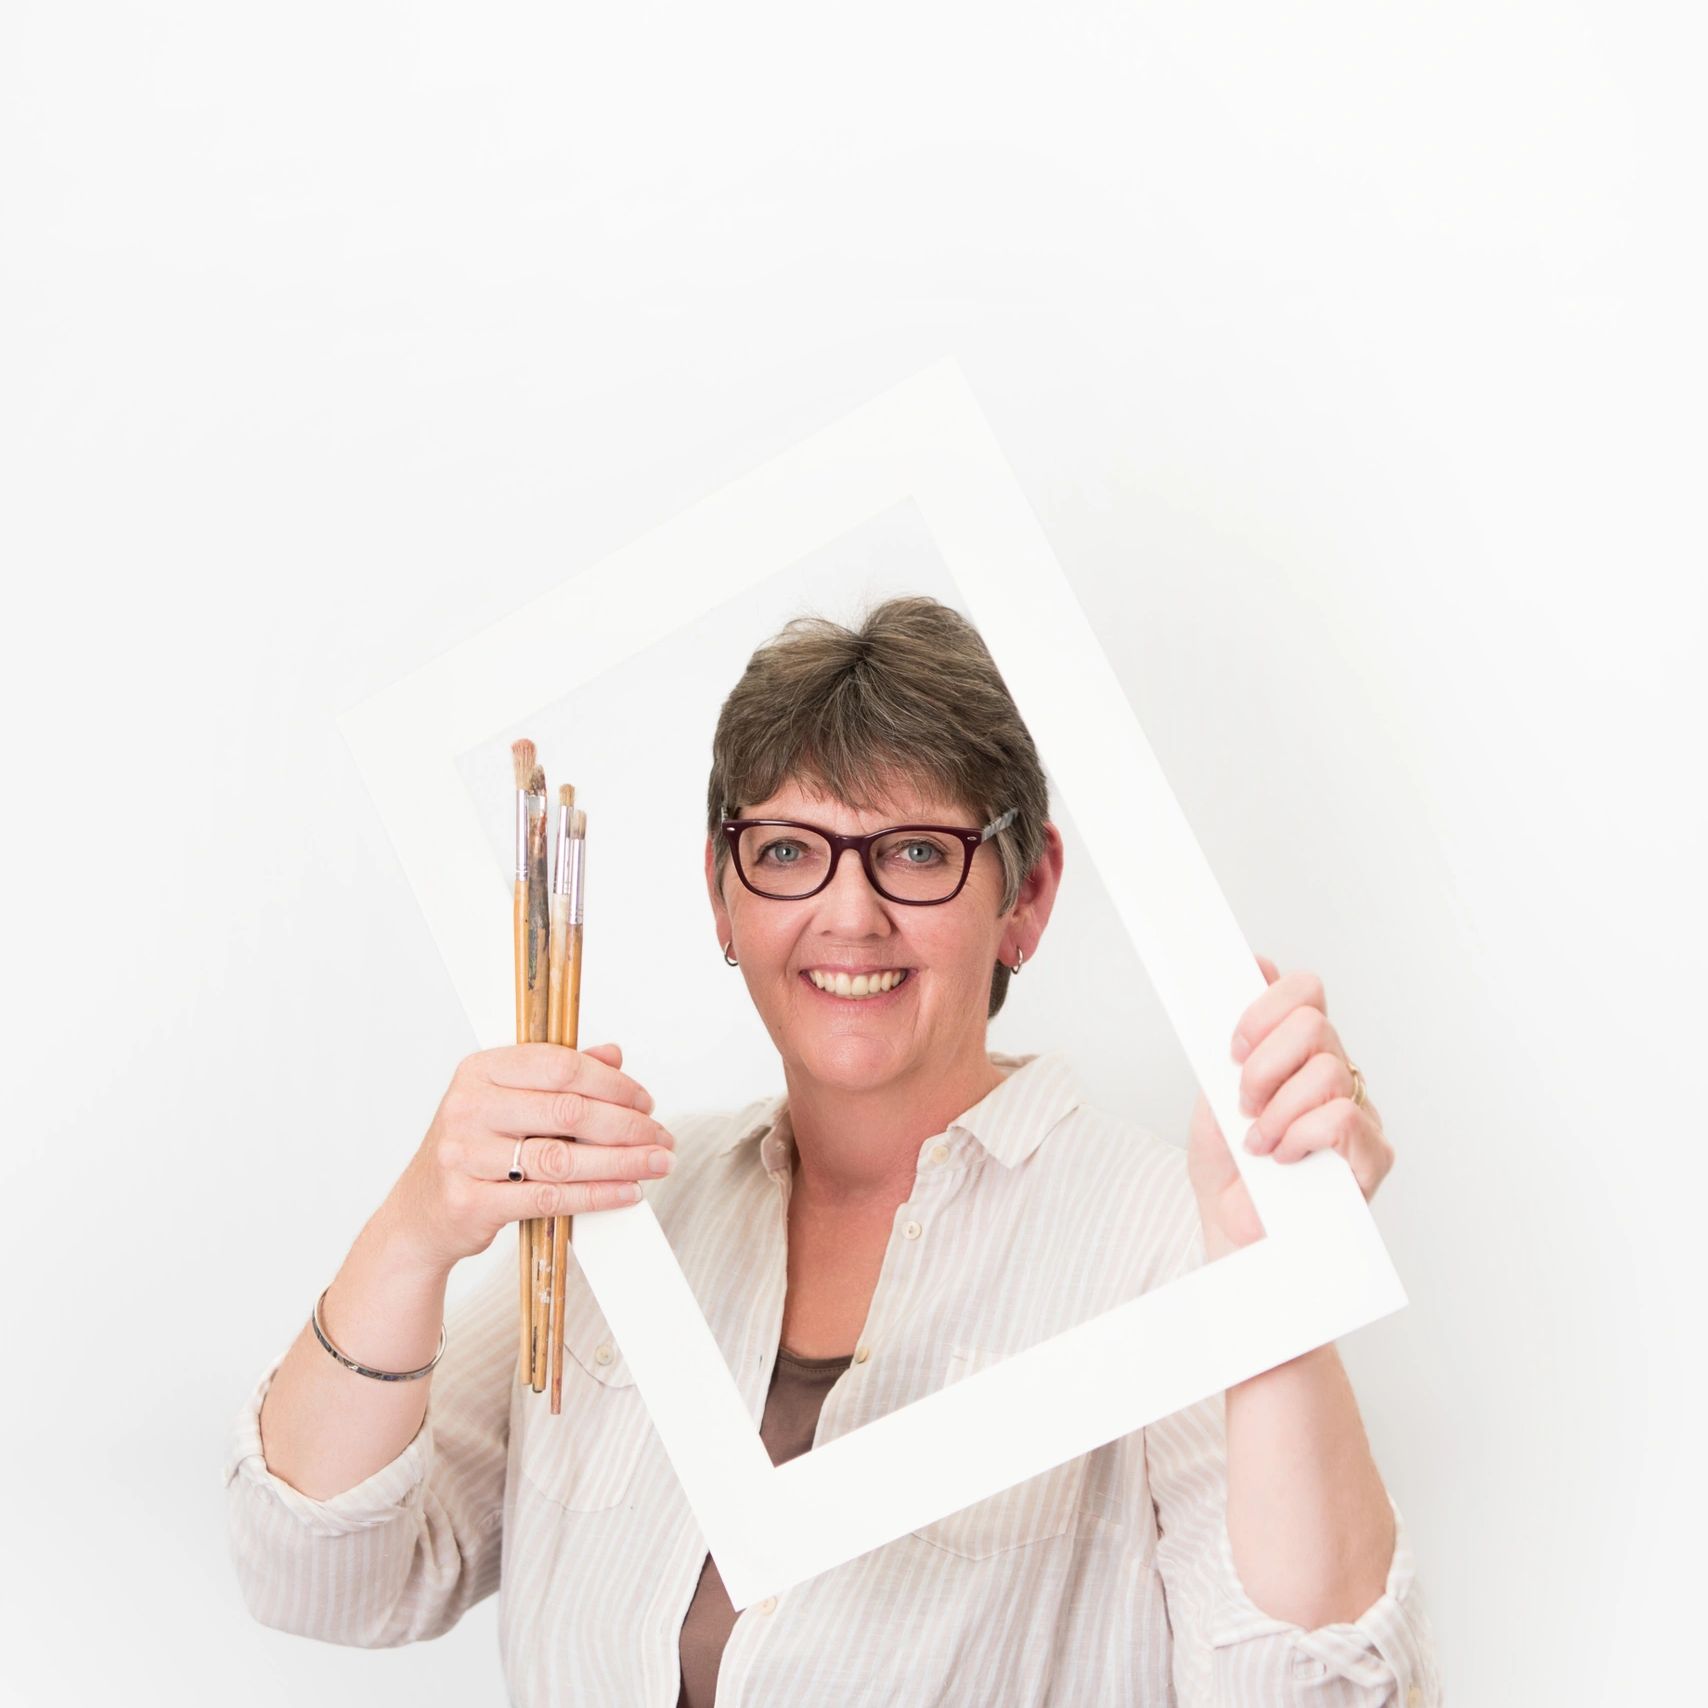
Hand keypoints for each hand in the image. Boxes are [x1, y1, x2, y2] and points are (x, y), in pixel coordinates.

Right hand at [382, 1040, 677, 1273]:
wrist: (419, 1214)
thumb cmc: (472, 1150)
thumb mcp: (505, 1102)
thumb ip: (556, 1076)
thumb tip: (613, 1054)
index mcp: (479, 1071)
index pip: (559, 1065)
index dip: (612, 1083)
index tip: (645, 1100)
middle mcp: (468, 1108)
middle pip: (568, 1111)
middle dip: (627, 1124)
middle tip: (661, 1136)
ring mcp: (464, 1156)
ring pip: (563, 1158)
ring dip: (621, 1162)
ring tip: (656, 1163)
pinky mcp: (471, 1202)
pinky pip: (549, 1198)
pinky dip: (597, 1195)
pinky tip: (627, 1192)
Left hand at [1186, 954, 1393, 1260]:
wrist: (1236, 1242)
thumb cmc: (1228, 1176)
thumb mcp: (1213, 1098)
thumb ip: (1233, 1042)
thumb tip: (1250, 969)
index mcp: (1298, 1054)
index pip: (1304, 992)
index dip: (1265, 1007)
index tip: (1233, 1046)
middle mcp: (1336, 1075)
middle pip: (1314, 1022)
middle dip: (1265, 1062)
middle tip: (1244, 1101)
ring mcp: (1360, 1114)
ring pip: (1327, 1070)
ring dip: (1277, 1109)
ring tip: (1259, 1143)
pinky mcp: (1373, 1157)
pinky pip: (1342, 1118)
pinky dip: (1300, 1135)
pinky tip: (1282, 1158)